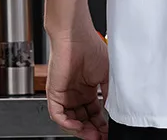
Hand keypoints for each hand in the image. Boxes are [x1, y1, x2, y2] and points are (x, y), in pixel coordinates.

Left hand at [46, 25, 108, 139]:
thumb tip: (113, 108)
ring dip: (81, 130)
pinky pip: (58, 115)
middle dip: (92, 130)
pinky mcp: (53, 94)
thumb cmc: (90, 47)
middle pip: (82, 119)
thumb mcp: (106, 74)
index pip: (93, 113)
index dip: (101, 123)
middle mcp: (75, 93)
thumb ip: (108, 92)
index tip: (109, 130)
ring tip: (93, 134)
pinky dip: (68, 123)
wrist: (76, 36)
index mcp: (87, 89)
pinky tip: (78, 126)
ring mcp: (64, 94)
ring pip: (70, 120)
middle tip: (102, 136)